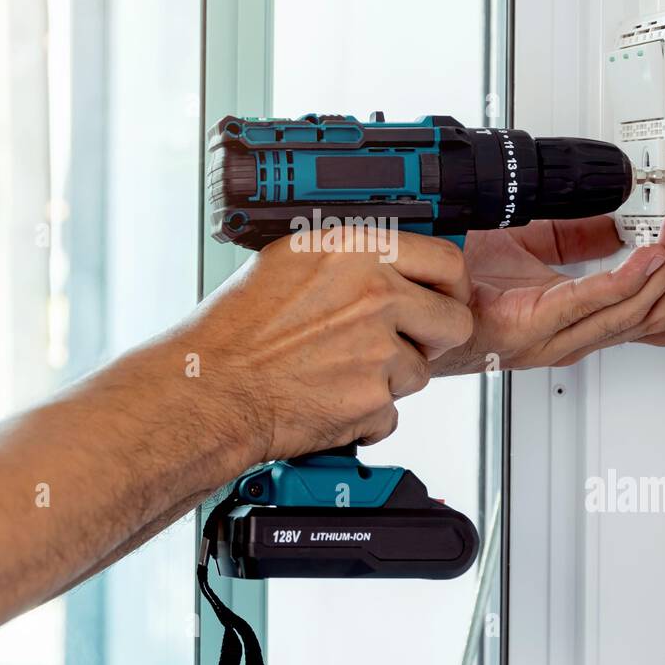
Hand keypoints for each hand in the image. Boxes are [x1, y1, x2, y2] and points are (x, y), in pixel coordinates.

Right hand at [179, 229, 473, 461]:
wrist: (211, 388)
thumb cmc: (235, 330)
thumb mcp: (290, 261)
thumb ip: (349, 258)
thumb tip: (386, 262)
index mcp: (356, 251)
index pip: (446, 260)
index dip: (450, 286)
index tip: (444, 297)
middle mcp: (374, 295)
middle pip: (453, 321)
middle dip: (433, 338)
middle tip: (404, 343)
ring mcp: (378, 349)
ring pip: (421, 371)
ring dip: (390, 378)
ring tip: (339, 371)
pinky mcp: (374, 398)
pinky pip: (393, 411)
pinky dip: (367, 413)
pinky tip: (329, 397)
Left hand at [432, 206, 664, 373]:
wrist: (408, 292)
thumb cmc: (454, 282)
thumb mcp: (530, 242)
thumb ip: (577, 234)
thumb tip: (619, 219)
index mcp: (571, 317)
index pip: (650, 313)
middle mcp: (567, 334)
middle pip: (655, 316)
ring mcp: (549, 336)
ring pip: (635, 313)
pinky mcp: (527, 328)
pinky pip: (592, 303)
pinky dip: (629, 278)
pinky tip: (651, 254)